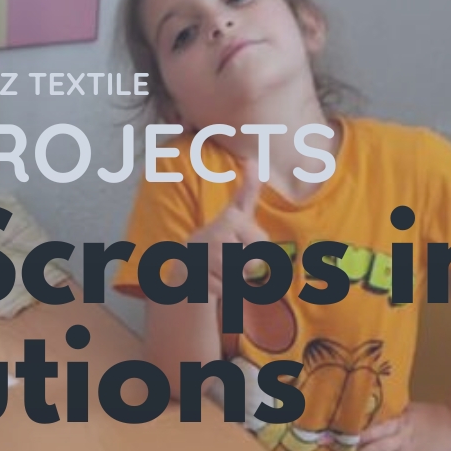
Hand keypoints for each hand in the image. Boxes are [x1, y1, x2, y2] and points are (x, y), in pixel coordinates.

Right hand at [190, 151, 269, 292]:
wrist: (186, 261)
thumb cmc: (221, 236)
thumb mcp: (237, 211)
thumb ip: (249, 189)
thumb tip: (252, 160)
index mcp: (232, 219)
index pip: (264, 246)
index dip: (258, 250)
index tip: (241, 240)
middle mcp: (217, 235)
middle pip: (255, 265)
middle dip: (248, 268)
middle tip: (230, 257)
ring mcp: (205, 258)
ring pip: (241, 279)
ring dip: (235, 279)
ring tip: (221, 267)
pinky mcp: (197, 278)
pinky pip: (225, 290)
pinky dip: (222, 290)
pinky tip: (211, 278)